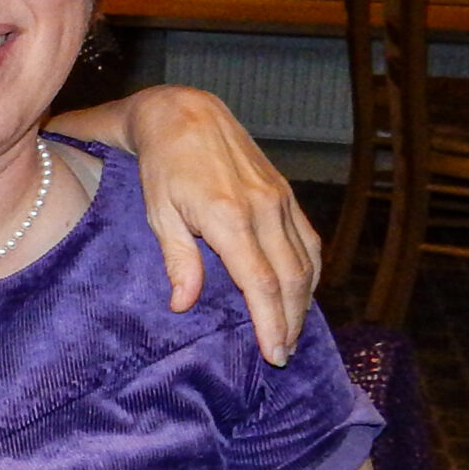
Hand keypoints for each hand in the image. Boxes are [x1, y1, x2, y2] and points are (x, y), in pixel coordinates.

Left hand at [123, 85, 319, 364]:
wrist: (183, 114)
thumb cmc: (161, 166)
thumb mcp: (158, 213)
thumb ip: (177, 260)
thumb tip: (184, 305)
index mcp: (229, 217)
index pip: (261, 283)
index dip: (271, 323)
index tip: (274, 354)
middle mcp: (263, 208)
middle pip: (291, 279)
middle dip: (291, 322)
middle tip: (284, 355)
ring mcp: (280, 198)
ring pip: (306, 261)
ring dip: (303, 301)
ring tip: (292, 333)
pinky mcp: (285, 191)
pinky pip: (308, 238)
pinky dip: (310, 270)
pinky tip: (302, 292)